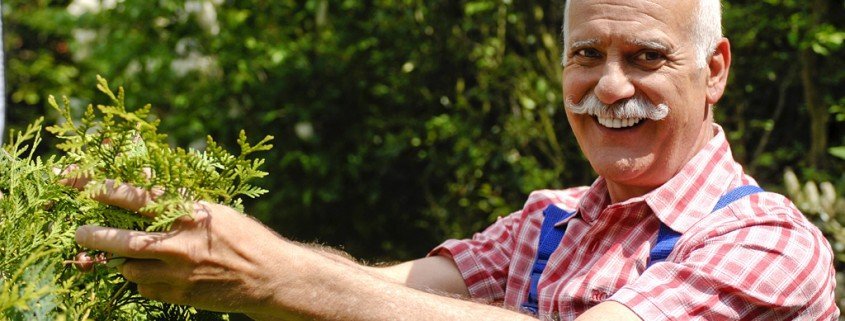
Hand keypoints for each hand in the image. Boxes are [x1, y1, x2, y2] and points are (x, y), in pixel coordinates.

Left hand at [72, 180, 292, 314]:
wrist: (269, 277)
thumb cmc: (243, 237)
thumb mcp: (212, 209)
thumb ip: (175, 200)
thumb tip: (140, 179)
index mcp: (188, 214)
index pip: (134, 196)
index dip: (98, 188)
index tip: (70, 181)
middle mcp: (179, 243)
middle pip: (121, 240)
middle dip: (93, 236)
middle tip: (78, 233)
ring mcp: (178, 273)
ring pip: (128, 269)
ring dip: (125, 262)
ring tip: (136, 256)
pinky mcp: (178, 296)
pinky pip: (144, 288)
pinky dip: (144, 280)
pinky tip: (162, 274)